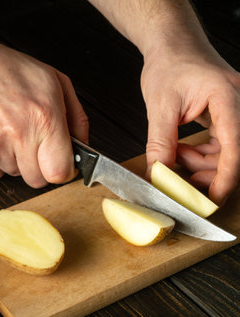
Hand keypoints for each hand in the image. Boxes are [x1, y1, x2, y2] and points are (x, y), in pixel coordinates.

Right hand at [0, 20, 88, 187]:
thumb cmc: (8, 70)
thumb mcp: (55, 82)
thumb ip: (76, 118)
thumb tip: (84, 147)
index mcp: (45, 117)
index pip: (60, 173)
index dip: (62, 171)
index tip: (60, 164)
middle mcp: (20, 134)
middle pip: (37, 180)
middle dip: (38, 166)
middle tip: (31, 142)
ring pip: (15, 175)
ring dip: (15, 160)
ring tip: (8, 131)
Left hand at [141, 47, 239, 204]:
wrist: (172, 45)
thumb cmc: (169, 64)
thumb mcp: (160, 107)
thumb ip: (160, 145)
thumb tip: (158, 177)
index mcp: (228, 97)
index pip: (234, 146)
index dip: (225, 177)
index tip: (212, 199)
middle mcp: (238, 104)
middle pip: (234, 153)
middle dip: (209, 173)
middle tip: (183, 182)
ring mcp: (235, 111)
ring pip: (227, 153)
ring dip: (202, 164)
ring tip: (176, 159)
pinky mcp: (227, 116)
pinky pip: (221, 145)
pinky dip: (202, 155)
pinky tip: (183, 152)